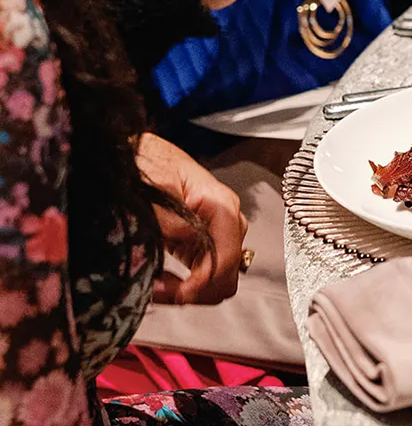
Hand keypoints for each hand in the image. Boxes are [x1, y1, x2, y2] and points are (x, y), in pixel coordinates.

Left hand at [136, 133, 246, 305]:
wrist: (144, 155)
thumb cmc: (151, 163)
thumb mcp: (157, 189)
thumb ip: (173, 220)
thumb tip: (189, 242)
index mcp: (220, 203)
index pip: (226, 256)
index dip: (202, 283)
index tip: (175, 294)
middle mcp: (227, 219)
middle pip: (229, 274)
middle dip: (197, 292)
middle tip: (162, 293)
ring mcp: (218, 230)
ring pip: (221, 278)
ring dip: (192, 292)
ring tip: (159, 288)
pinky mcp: (204, 239)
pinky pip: (207, 272)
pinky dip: (188, 286)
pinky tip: (164, 282)